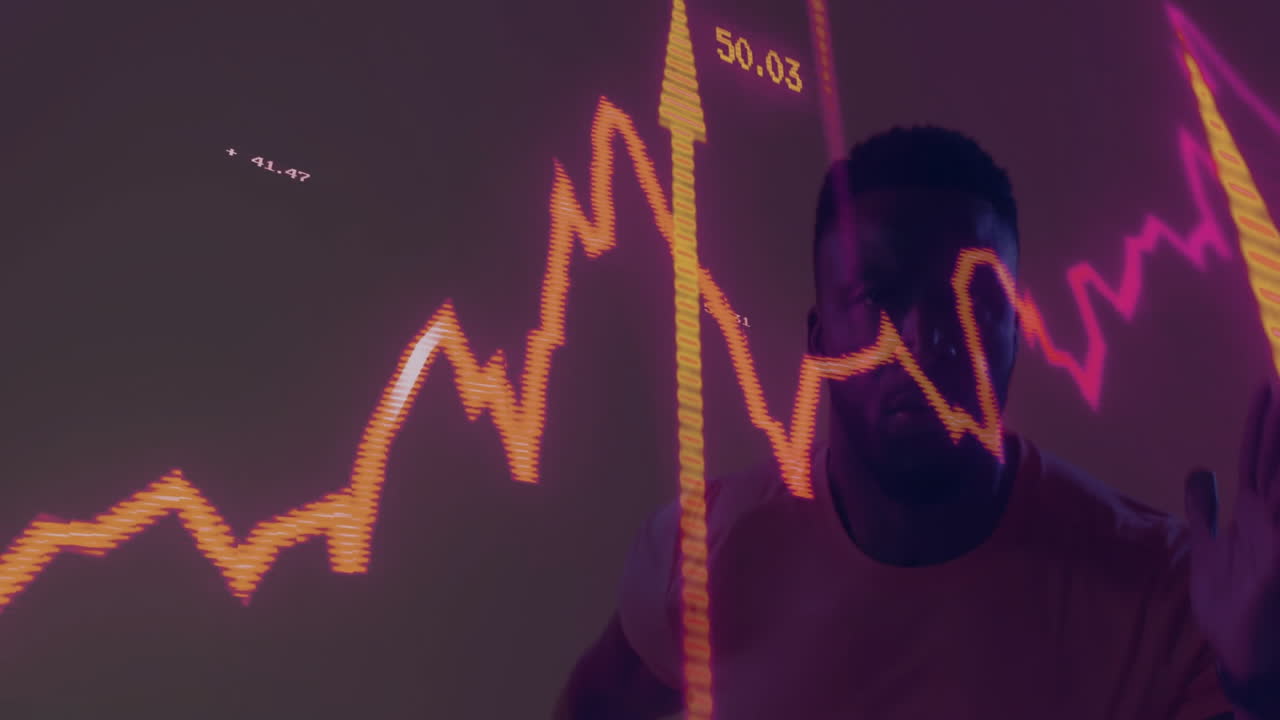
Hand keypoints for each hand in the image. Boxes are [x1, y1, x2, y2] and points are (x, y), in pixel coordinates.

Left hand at [1185, 381, 1279, 692]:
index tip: (1264, 385)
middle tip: (1277, 380)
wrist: (1240, 654)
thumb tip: (1200, 470)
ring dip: (1279, 450)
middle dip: (1276, 422)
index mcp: (1252, 510)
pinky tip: (1271, 481)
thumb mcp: (1205, 544)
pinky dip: (1275, 495)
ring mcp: (1274, 537)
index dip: (1259, 421)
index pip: (1257, 454)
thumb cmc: (1229, 601)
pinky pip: (1277, 518)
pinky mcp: (1274, 562)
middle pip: (1272, 458)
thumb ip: (1203, 508)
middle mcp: (1269, 517)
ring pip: (1279, 480)